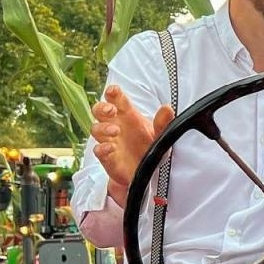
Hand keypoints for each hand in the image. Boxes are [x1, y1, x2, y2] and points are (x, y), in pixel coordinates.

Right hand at [92, 85, 173, 206]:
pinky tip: (111, 147)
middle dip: (102, 107)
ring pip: (96, 129)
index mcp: (127, 115)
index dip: (112, 93)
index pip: (116, 99)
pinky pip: (98, 150)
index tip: (114, 91)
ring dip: (103, 127)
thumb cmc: (149, 147)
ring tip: (115, 130)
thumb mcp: (160, 135)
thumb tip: (167, 108)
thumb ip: (163, 122)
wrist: (146, 172)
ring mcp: (109, 141)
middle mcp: (115, 125)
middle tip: (111, 110)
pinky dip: (102, 148)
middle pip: (99, 111)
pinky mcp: (107, 157)